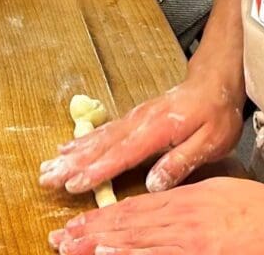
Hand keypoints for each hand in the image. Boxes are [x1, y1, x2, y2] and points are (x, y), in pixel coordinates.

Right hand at [39, 68, 243, 196]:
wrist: (214, 80)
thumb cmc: (216, 113)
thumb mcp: (210, 141)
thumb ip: (181, 161)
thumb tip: (153, 184)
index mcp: (158, 129)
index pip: (122, 154)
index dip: (97, 171)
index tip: (74, 184)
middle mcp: (139, 122)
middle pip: (101, 146)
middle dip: (72, 164)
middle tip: (47, 178)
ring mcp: (133, 118)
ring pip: (97, 137)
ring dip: (71, 153)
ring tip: (48, 167)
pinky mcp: (132, 118)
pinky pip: (102, 131)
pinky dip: (82, 140)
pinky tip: (67, 148)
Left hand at [48, 177, 263, 254]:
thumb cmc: (260, 212)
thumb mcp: (217, 192)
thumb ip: (186, 199)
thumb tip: (162, 201)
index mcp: (183, 202)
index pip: (133, 210)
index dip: (101, 218)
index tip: (76, 225)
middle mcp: (179, 221)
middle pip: (126, 226)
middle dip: (89, 234)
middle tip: (59, 240)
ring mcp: (187, 243)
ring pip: (134, 243)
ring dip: (98, 246)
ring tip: (69, 249)